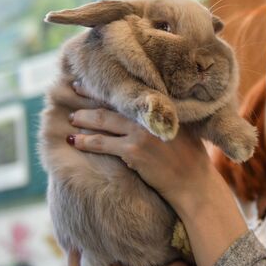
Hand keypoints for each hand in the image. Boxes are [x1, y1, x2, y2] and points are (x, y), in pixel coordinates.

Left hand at [67, 80, 215, 208]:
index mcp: (163, 107)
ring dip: (83, 119)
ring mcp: (140, 133)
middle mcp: (150, 115)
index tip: (93, 82)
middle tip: (74, 92)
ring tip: (71, 118)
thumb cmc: (192, 158)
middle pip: (112, 103)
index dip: (108, 86)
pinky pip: (101, 144)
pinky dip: (85, 141)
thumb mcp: (183, 128)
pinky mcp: (133, 152)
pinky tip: (74, 141)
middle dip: (89, 97)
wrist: (194, 183)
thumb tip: (148, 110)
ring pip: (102, 121)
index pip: (130, 92)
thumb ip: (165, 116)